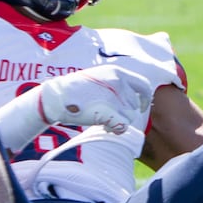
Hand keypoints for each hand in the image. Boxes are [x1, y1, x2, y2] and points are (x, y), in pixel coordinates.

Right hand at [0, 63, 157, 150]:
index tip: (140, 107)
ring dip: (118, 122)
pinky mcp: (107, 110)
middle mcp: (119, 82)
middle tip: (110, 117)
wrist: (57, 97)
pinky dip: (116, 129)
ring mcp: (114, 96)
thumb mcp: (100, 78)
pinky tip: (105, 127)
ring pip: (129, 117)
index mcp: (118, 72)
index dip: (145, 99)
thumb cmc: (77, 90)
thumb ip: (117, 85)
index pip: (144, 86)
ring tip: (103, 120)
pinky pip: (123, 126)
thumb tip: (137, 99)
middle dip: (124, 114)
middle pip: (134, 106)